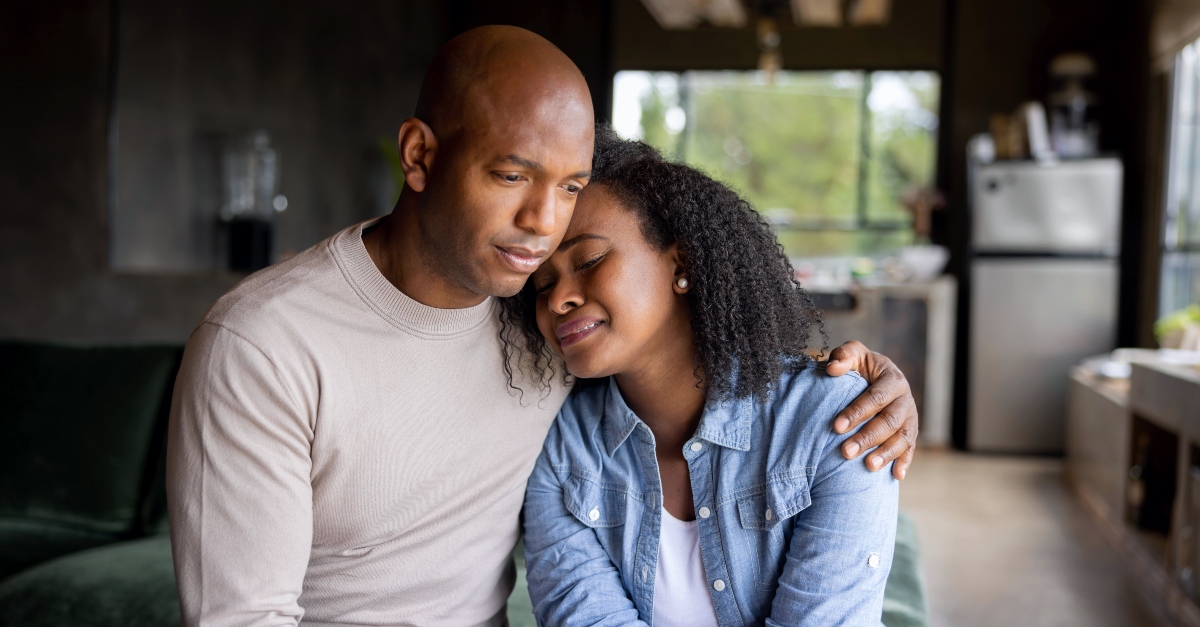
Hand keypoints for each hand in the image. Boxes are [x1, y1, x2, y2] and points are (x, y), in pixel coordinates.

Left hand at [824, 341, 917, 479]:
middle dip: (867, 437)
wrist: (875, 376)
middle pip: (890, 421)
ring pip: (903, 437)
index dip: (857, 412)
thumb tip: (832, 368)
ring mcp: (911, 417)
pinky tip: (895, 477)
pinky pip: (910, 449)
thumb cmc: (860, 366)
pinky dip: (904, 462)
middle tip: (846, 452)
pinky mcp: (911, 432)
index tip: (836, 426)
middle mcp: (905, 399)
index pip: (876, 397)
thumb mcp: (853, 355)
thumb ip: (843, 356)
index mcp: (893, 378)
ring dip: (886, 453)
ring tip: (868, 467)